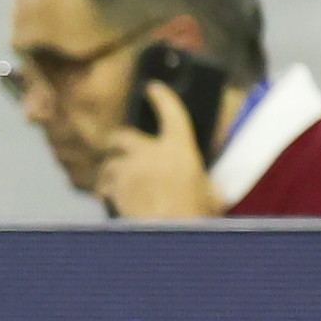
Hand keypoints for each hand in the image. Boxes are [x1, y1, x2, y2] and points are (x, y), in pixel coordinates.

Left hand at [95, 79, 219, 218]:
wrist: (171, 233)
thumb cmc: (196, 216)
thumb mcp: (212, 195)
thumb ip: (207, 185)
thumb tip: (216, 192)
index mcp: (180, 149)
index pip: (173, 113)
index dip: (162, 97)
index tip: (153, 88)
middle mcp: (150, 153)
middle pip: (123, 136)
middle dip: (120, 142)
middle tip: (121, 148)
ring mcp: (129, 169)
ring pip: (110, 163)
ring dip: (113, 171)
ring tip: (120, 183)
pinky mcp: (113, 186)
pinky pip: (104, 184)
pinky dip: (107, 190)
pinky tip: (112, 198)